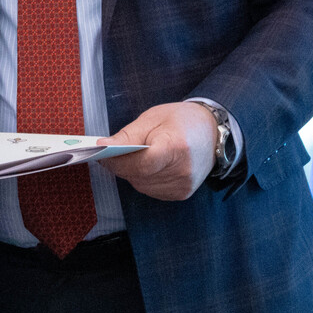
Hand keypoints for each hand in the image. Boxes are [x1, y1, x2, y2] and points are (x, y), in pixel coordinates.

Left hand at [99, 101, 216, 200]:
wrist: (212, 132)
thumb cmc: (182, 120)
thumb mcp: (153, 118)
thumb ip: (127, 136)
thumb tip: (101, 146)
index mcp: (176, 148)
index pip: (139, 163)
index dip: (117, 160)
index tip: (100, 151)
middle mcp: (182, 172)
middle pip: (137, 175)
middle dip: (120, 164)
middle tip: (111, 151)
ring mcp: (182, 186)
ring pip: (140, 184)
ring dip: (131, 172)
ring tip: (135, 155)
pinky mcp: (181, 194)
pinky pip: (150, 189)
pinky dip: (143, 178)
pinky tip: (148, 165)